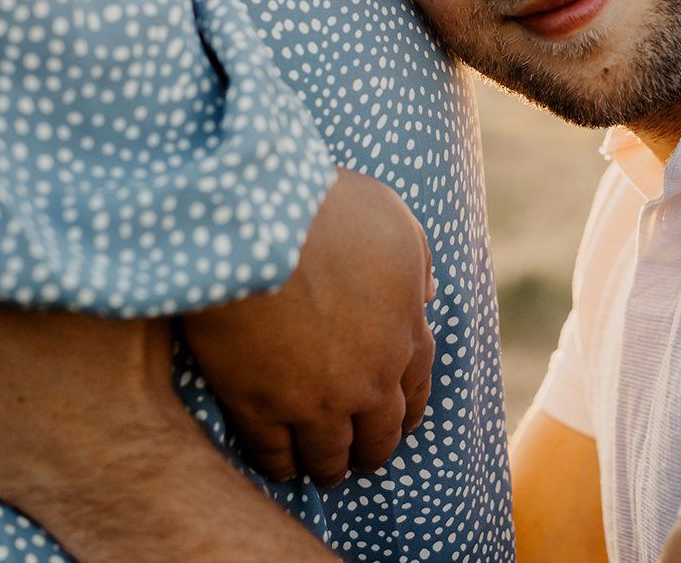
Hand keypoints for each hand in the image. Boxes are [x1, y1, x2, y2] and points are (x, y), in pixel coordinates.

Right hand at [182, 168, 435, 486]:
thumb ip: (415, 263)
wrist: (256, 226)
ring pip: (329, 456)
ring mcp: (315, 400)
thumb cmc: (327, 210)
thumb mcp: (394, 220)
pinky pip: (273, 455)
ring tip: (321, 470)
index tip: (398, 421)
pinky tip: (277, 464)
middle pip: (378, 434)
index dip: (407, 408)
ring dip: (329, 466)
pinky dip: (279, 464)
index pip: (416, 387)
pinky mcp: (260, 408)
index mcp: (406, 333)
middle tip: (360, 455)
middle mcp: (369, 379)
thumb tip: (424, 295)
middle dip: (372, 447)